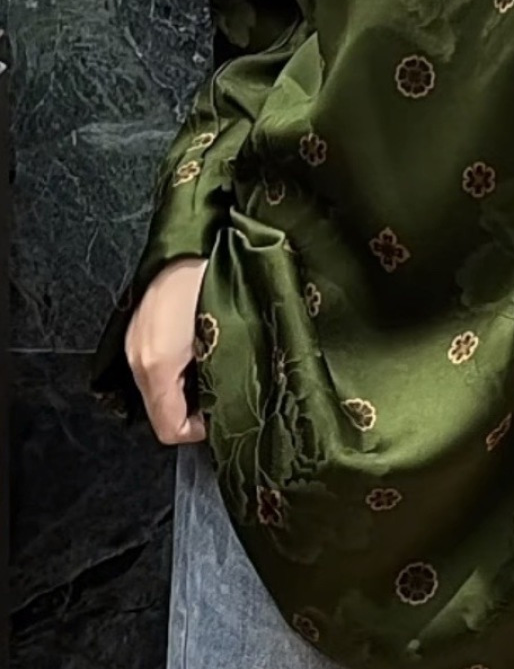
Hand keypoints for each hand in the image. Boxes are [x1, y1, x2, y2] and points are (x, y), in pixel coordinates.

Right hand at [125, 256, 209, 444]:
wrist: (196, 239)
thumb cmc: (213, 282)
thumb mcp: (224, 338)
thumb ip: (219, 379)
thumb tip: (220, 406)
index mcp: (156, 365)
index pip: (170, 428)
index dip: (200, 430)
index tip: (223, 414)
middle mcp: (137, 357)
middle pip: (161, 409)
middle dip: (193, 407)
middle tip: (223, 390)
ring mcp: (135, 339)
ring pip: (158, 387)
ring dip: (186, 386)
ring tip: (215, 367)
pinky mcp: (139, 324)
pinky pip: (154, 362)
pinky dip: (176, 365)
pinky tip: (199, 347)